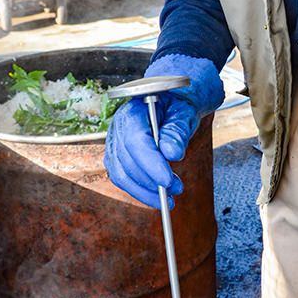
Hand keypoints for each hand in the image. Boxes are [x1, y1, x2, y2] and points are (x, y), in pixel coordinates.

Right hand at [104, 54, 223, 207]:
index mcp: (133, 111)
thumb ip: (176, 130)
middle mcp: (117, 127)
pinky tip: (157, 194)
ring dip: (145, 191)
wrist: (168, 101)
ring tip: (171, 196)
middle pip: (126, 161)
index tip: (168, 181)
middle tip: (177, 190)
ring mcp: (114, 143)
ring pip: (121, 174)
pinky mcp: (117, 157)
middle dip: (151, 181)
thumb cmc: (176, 104)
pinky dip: (140, 190)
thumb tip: (172, 153)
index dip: (150, 164)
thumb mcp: (183, 111)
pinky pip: (123, 178)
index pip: (136, 141)